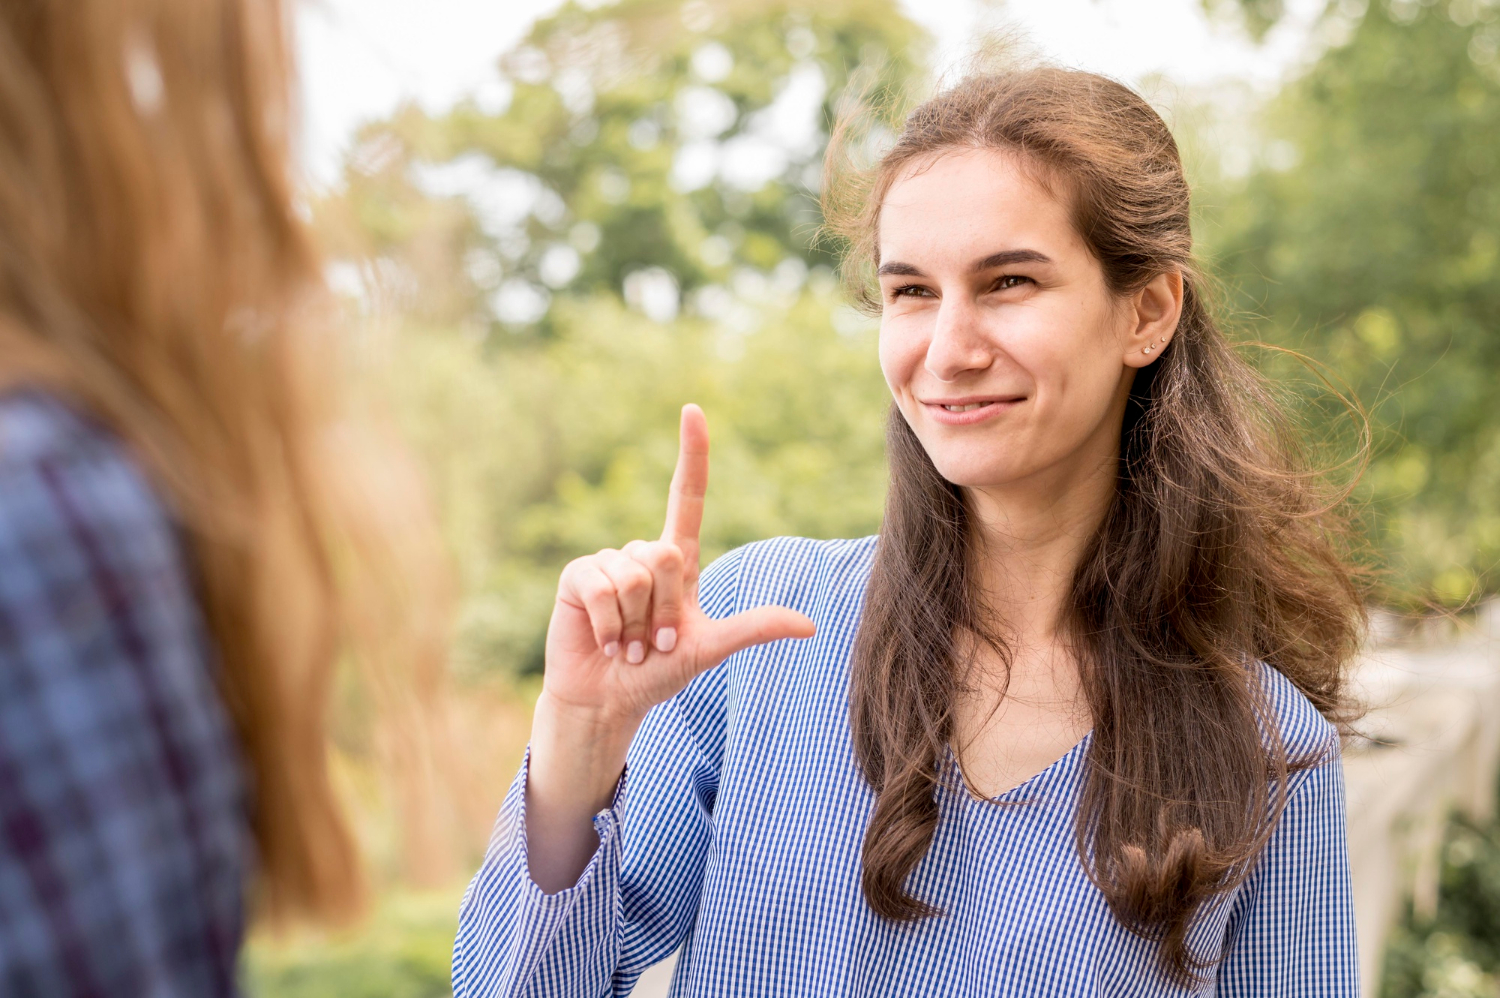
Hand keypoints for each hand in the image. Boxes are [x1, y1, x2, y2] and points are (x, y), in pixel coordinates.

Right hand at [542, 404, 816, 728]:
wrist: (608, 700)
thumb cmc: (658, 673)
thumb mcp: (710, 648)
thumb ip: (752, 629)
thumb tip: (811, 626)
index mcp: (678, 562)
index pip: (687, 497)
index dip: (692, 455)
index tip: (693, 411)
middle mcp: (642, 554)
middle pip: (667, 554)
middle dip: (665, 609)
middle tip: (654, 641)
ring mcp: (607, 562)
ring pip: (635, 575)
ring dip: (636, 624)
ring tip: (628, 644)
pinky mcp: (577, 577)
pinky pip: (603, 587)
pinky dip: (609, 625)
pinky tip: (605, 642)